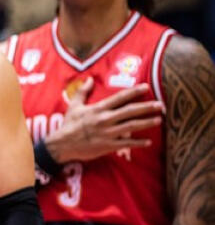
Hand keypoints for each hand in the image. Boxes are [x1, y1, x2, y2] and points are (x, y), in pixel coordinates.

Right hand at [45, 80, 161, 162]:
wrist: (62, 144)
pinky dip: (139, 143)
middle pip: (130, 111)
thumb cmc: (68, 124)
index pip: (119, 98)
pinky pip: (127, 144)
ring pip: (131, 126)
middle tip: (161, 105)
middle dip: (147, 107)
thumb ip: (82, 92)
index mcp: (98, 109)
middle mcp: (105, 120)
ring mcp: (108, 133)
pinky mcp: (108, 146)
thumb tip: (89, 78)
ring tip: (159, 120)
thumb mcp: (74, 106)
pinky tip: (149, 141)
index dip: (134, 92)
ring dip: (146, 123)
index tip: (146, 87)